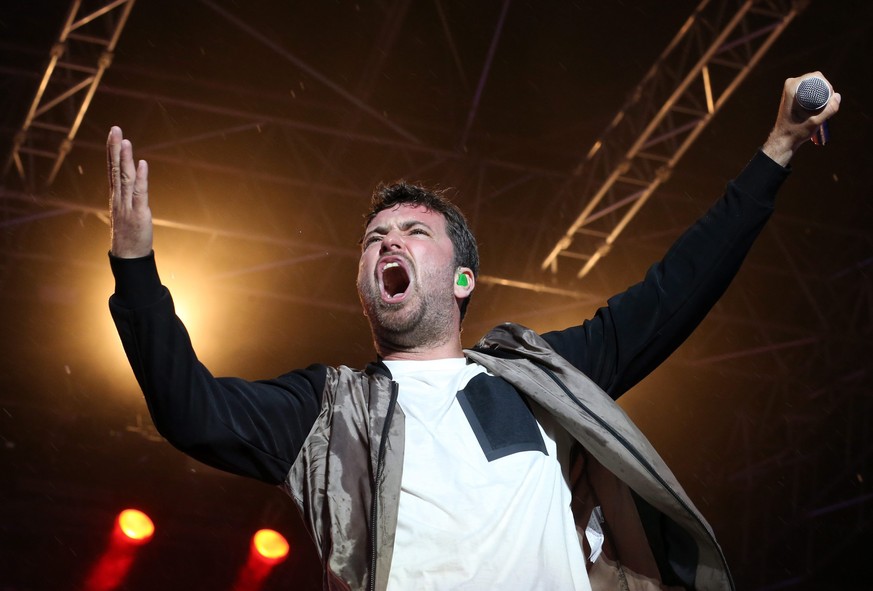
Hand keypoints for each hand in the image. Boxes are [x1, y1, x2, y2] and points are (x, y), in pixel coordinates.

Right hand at [108, 126, 152, 257]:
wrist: (128, 257)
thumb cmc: (129, 234)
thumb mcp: (126, 211)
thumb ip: (128, 196)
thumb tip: (132, 182)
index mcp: (116, 196)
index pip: (112, 169)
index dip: (112, 151)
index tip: (113, 134)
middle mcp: (119, 198)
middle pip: (115, 169)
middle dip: (115, 148)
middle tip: (115, 128)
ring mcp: (127, 205)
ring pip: (125, 178)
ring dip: (125, 159)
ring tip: (125, 140)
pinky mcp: (139, 213)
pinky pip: (139, 193)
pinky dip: (141, 178)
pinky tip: (142, 164)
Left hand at [762, 72, 840, 165]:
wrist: (784, 139)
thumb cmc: (796, 131)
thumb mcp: (815, 122)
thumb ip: (829, 109)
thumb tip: (837, 96)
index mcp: (792, 86)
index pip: (817, 77)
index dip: (827, 86)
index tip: (829, 100)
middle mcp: (791, 84)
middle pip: (817, 80)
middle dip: (825, 91)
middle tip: (826, 106)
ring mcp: (791, 89)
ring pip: (815, 86)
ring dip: (822, 95)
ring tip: (822, 109)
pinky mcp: (794, 94)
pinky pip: (810, 90)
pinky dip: (817, 97)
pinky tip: (819, 108)